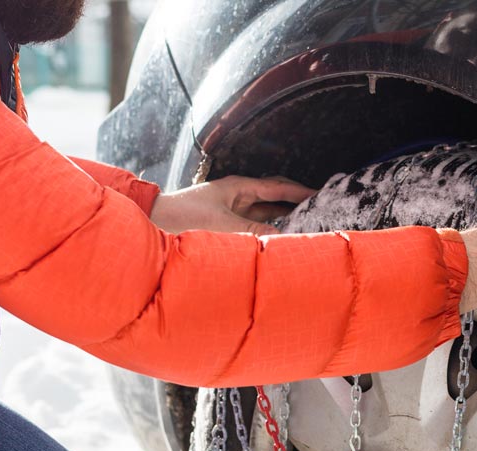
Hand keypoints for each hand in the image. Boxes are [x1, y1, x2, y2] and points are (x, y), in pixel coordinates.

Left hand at [149, 176, 315, 235]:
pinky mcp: (225, 223)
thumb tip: (281, 237)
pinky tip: (277, 237)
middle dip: (295, 201)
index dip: (299, 191)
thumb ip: (253, 231)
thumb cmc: (185, 215)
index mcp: (238, 187)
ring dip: (282, 217)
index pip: (277, 187)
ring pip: (264, 211)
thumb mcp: (223, 224)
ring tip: (304, 224)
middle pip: (274, 195)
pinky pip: (253, 224)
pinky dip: (267, 229)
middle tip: (317, 208)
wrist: (156, 221)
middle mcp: (237, 195)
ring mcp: (231, 209)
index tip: (320, 193)